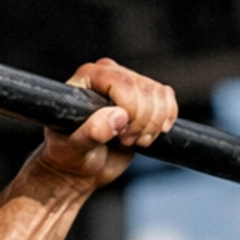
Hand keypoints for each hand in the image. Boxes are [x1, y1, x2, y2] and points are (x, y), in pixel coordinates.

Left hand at [37, 58, 178, 188]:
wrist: (82, 166)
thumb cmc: (70, 154)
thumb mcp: (73, 146)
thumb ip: (92, 131)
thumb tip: (118, 116)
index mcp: (89, 77)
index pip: (124, 82)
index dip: (131, 111)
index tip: (120, 136)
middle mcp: (111, 74)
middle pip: (146, 90)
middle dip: (142, 123)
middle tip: (124, 141)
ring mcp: (130, 84)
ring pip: (161, 96)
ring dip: (153, 126)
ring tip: (133, 141)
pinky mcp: (146, 98)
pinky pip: (169, 100)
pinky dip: (165, 121)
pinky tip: (147, 135)